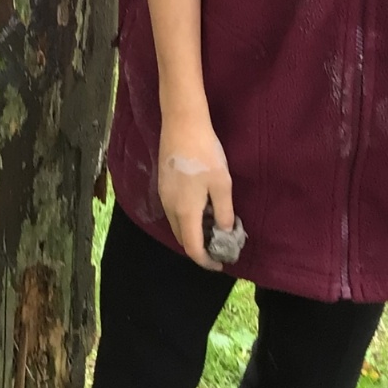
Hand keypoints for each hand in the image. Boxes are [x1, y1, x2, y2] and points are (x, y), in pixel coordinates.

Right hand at [158, 113, 234, 268]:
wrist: (182, 123)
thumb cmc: (205, 154)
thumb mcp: (222, 184)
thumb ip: (224, 212)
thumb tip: (225, 233)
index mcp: (185, 212)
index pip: (192, 248)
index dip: (206, 261)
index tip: (221, 263)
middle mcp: (170, 208)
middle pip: (182, 239)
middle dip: (199, 248)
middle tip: (219, 245)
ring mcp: (163, 195)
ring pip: (176, 224)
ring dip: (193, 232)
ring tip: (213, 226)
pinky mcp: (163, 183)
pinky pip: (173, 211)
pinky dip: (186, 218)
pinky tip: (201, 207)